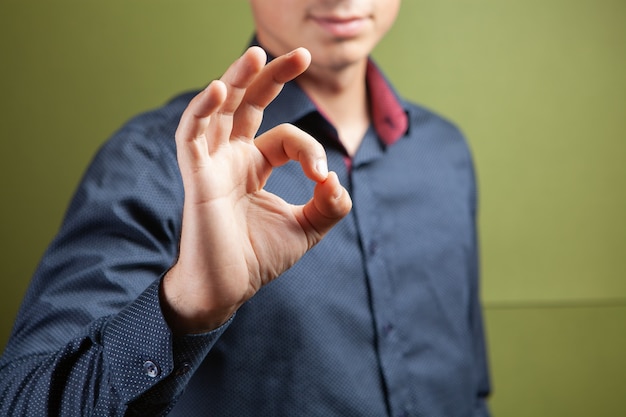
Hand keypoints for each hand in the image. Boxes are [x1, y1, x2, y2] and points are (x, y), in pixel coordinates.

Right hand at [161, 47, 351, 333]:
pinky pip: (192, 135)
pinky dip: (201, 110)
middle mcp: (231, 157)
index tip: (324, 177)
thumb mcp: (306, 229)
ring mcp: (212, 164)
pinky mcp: (196, 177)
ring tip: (255, 54)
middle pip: (247, 103)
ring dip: (235, 79)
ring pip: (218, 109)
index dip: (309, 149)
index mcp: (254, 165)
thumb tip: (339, 181)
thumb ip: (329, 205)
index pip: (284, 137)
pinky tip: (218, 89)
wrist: (227, 289)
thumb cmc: (258, 258)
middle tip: (300, 54)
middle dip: (271, 76)